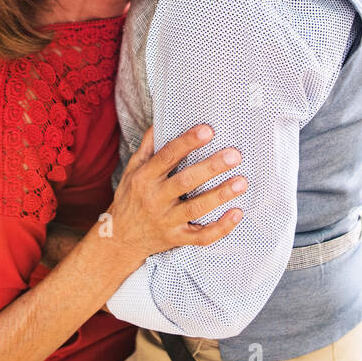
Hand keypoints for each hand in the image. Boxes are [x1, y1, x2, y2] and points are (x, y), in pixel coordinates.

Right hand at [105, 124, 246, 263]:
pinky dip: (220, 228)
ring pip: (196, 208)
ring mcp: (166, 221)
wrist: (120, 238)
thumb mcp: (132, 170)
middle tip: (234, 156)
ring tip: (241, 182)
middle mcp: (155, 199)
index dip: (187, 143)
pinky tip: (237, 213)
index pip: (167, 156)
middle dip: (211, 168)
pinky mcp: (176, 238)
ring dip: (220, 195)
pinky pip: (201, 237)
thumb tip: (161, 122)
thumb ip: (148, 147)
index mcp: (144, 178)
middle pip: (185, 181)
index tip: (208, 131)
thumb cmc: (130, 198)